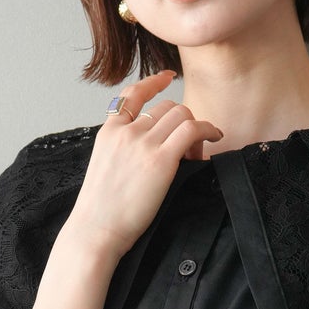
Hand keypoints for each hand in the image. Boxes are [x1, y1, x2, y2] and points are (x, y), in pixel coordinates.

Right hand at [66, 69, 224, 259]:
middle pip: (166, 106)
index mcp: (109, 132)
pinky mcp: (160, 160)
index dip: (153, 82)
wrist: (95, 230)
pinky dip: (208, 129)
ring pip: (181, 114)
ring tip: (195, 151)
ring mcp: (142, 143)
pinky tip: (214, 138)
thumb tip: (152, 147)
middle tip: (187, 146)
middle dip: (181, 121)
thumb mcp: (104, 168)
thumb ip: (122, 150)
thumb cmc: (101, 211)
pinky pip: (192, 129)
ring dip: (194, 128)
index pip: (132, 94)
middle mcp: (126, 132)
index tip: (168, 78)